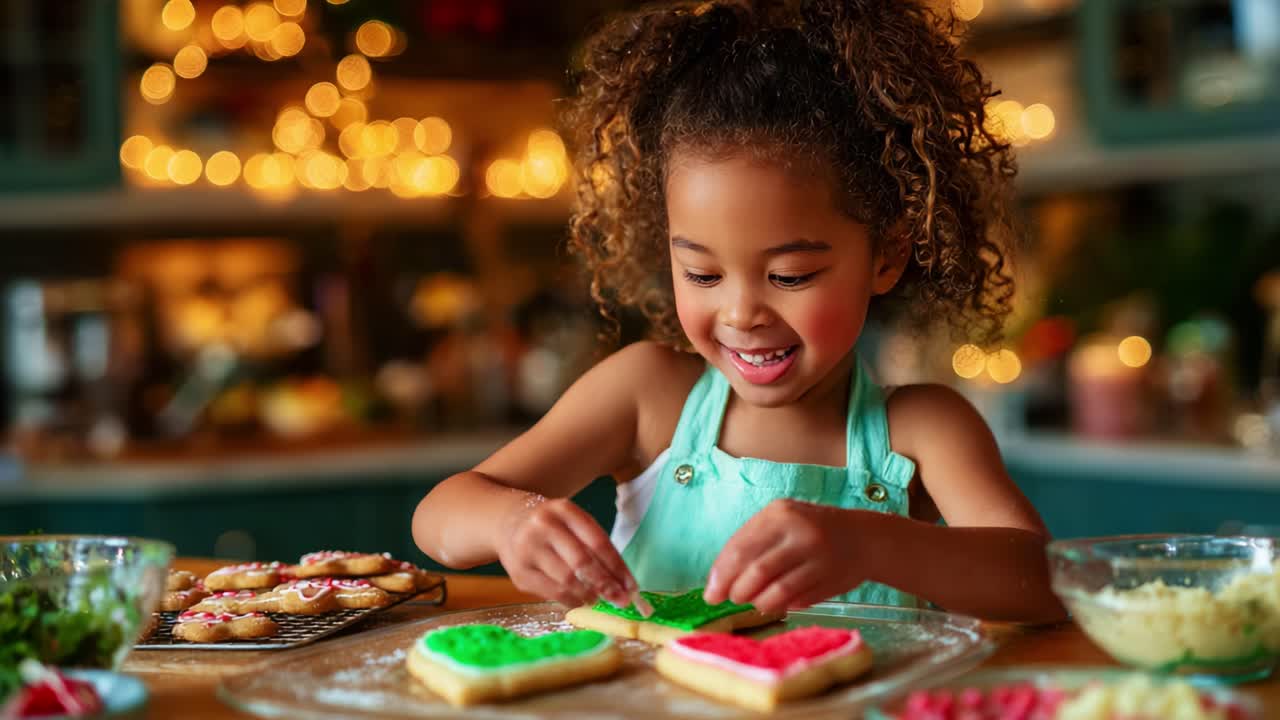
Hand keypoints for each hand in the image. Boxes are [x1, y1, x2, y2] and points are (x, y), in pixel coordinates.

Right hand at [496, 494, 636, 607]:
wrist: (507, 521)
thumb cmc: (552, 526)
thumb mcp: (573, 523)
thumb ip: (595, 547)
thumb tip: (622, 583)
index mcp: (564, 510)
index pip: (598, 542)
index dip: (618, 568)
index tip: (632, 587)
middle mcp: (543, 526)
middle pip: (582, 562)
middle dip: (606, 585)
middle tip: (621, 600)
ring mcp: (528, 549)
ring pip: (567, 580)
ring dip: (589, 595)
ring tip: (599, 600)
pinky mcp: (518, 572)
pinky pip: (551, 593)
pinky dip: (571, 600)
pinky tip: (580, 601)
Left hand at [702, 499, 869, 613]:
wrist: (863, 538)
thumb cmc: (810, 530)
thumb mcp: (781, 522)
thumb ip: (750, 545)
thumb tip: (717, 582)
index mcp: (780, 513)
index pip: (740, 548)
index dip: (721, 575)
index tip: (711, 593)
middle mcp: (800, 532)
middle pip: (756, 571)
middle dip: (737, 591)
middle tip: (732, 599)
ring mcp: (818, 557)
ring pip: (777, 591)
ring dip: (758, 603)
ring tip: (754, 602)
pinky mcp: (831, 580)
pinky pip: (796, 601)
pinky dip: (780, 606)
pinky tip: (776, 604)